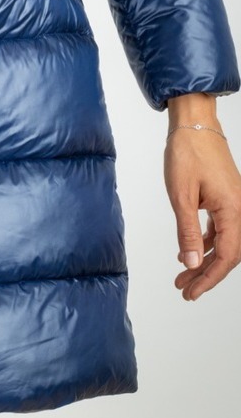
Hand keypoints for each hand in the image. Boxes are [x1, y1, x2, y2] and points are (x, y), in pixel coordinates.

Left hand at [164, 124, 240, 299]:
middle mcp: (240, 209)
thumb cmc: (187, 153)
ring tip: (182, 275)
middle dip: (206, 274)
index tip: (191, 292)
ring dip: (204, 259)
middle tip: (184, 289)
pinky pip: (220, 228)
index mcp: (233, 210)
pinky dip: (206, 241)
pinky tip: (189, 250)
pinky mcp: (226, 197)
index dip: (209, 278)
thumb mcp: (181, 195)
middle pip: (228, 253)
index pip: (226, 256)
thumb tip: (191, 264)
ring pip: (223, 242)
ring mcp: (234, 203)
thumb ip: (187, 232)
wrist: (195, 124)